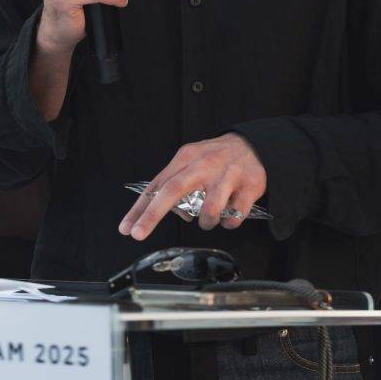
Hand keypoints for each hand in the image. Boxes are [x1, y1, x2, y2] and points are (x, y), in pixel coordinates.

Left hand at [119, 134, 266, 241]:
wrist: (253, 146)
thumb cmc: (216, 158)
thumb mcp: (193, 162)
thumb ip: (178, 184)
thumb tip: (169, 213)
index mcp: (186, 158)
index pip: (157, 184)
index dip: (140, 208)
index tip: (127, 227)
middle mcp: (204, 164)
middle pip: (173, 190)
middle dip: (152, 215)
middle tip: (139, 234)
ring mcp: (227, 174)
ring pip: (209, 209)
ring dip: (206, 223)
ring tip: (209, 220)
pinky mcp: (249, 185)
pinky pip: (235, 216)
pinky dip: (229, 222)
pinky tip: (229, 216)